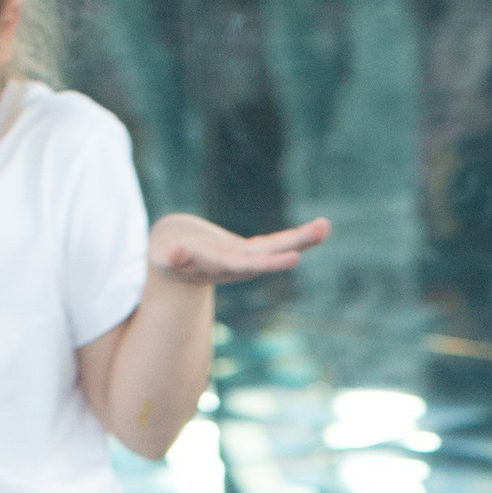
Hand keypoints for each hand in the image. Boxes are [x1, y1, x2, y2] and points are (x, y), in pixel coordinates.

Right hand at [146, 212, 330, 286]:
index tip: (295, 256)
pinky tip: (320, 229)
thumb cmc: (165, 257)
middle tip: (322, 229)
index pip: (250, 264)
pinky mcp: (247, 250)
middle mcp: (238, 264)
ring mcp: (245, 258)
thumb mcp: (165, 257)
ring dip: (302, 238)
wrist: (170, 258)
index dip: (271, 261)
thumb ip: (171, 257)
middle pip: (271, 253)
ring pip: (277, 246)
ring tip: (326, 226)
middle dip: (297, 242)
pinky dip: (295, 236)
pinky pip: (275, 241)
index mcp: (221, 267)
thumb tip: (175, 253)